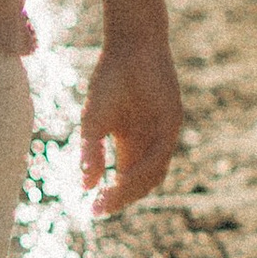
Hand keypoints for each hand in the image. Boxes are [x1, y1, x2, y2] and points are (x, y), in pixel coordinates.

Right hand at [79, 34, 182, 215]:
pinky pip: (160, 154)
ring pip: (153, 174)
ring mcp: (162, 134)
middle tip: (100, 208)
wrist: (131, 46)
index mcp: (130, 143)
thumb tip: (84, 186)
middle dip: (121, 198)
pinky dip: (142, 169)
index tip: (92, 211)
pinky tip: (124, 176)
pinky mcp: (172, 122)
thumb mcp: (93, 121)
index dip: (111, 197)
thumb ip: (90, 152)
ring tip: (112, 196)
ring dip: (132, 189)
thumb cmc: (109, 80)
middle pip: (140, 183)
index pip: (125, 180)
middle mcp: (148, 143)